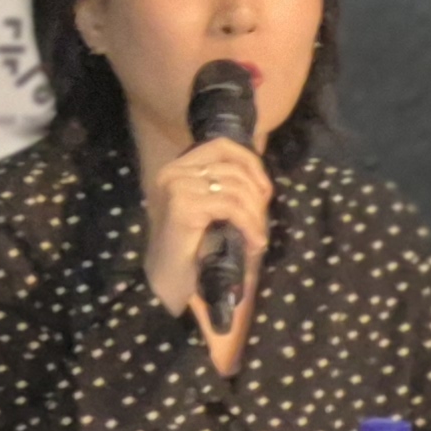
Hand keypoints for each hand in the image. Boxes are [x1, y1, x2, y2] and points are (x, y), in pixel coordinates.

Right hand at [139, 132, 271, 327]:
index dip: (251, 162)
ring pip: (236, 188)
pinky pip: (231, 207)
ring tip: (257, 238)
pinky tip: (255, 243)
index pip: (222, 146)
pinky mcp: (183, 207)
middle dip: (257, 197)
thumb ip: (225, 189)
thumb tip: (262, 182)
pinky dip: (250, 225)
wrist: (165, 284)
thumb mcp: (209, 211)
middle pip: (234, 169)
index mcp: (177, 168)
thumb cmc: (188, 251)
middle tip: (261, 224)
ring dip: (255, 215)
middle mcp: (174, 172)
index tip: (264, 191)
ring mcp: (177, 187)